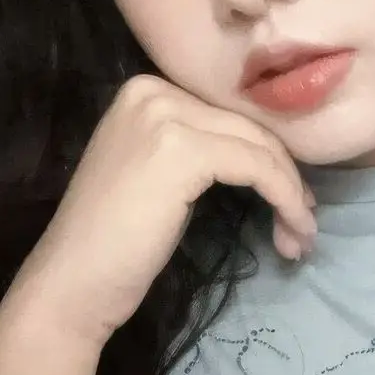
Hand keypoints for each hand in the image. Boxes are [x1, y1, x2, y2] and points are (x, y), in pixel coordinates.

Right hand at [12, 77, 316, 349]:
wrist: (71, 283)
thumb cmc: (114, 245)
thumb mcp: (160, 178)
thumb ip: (200, 150)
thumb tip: (266, 155)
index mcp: (144, 90)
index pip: (229, 116)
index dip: (269, 158)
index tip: (292, 204)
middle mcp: (152, 91)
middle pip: (248, 128)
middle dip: (286, 178)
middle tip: (303, 225)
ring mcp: (164, 116)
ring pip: (260, 148)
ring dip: (292, 195)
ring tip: (301, 238)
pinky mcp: (182, 150)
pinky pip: (258, 169)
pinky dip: (286, 200)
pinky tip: (293, 232)